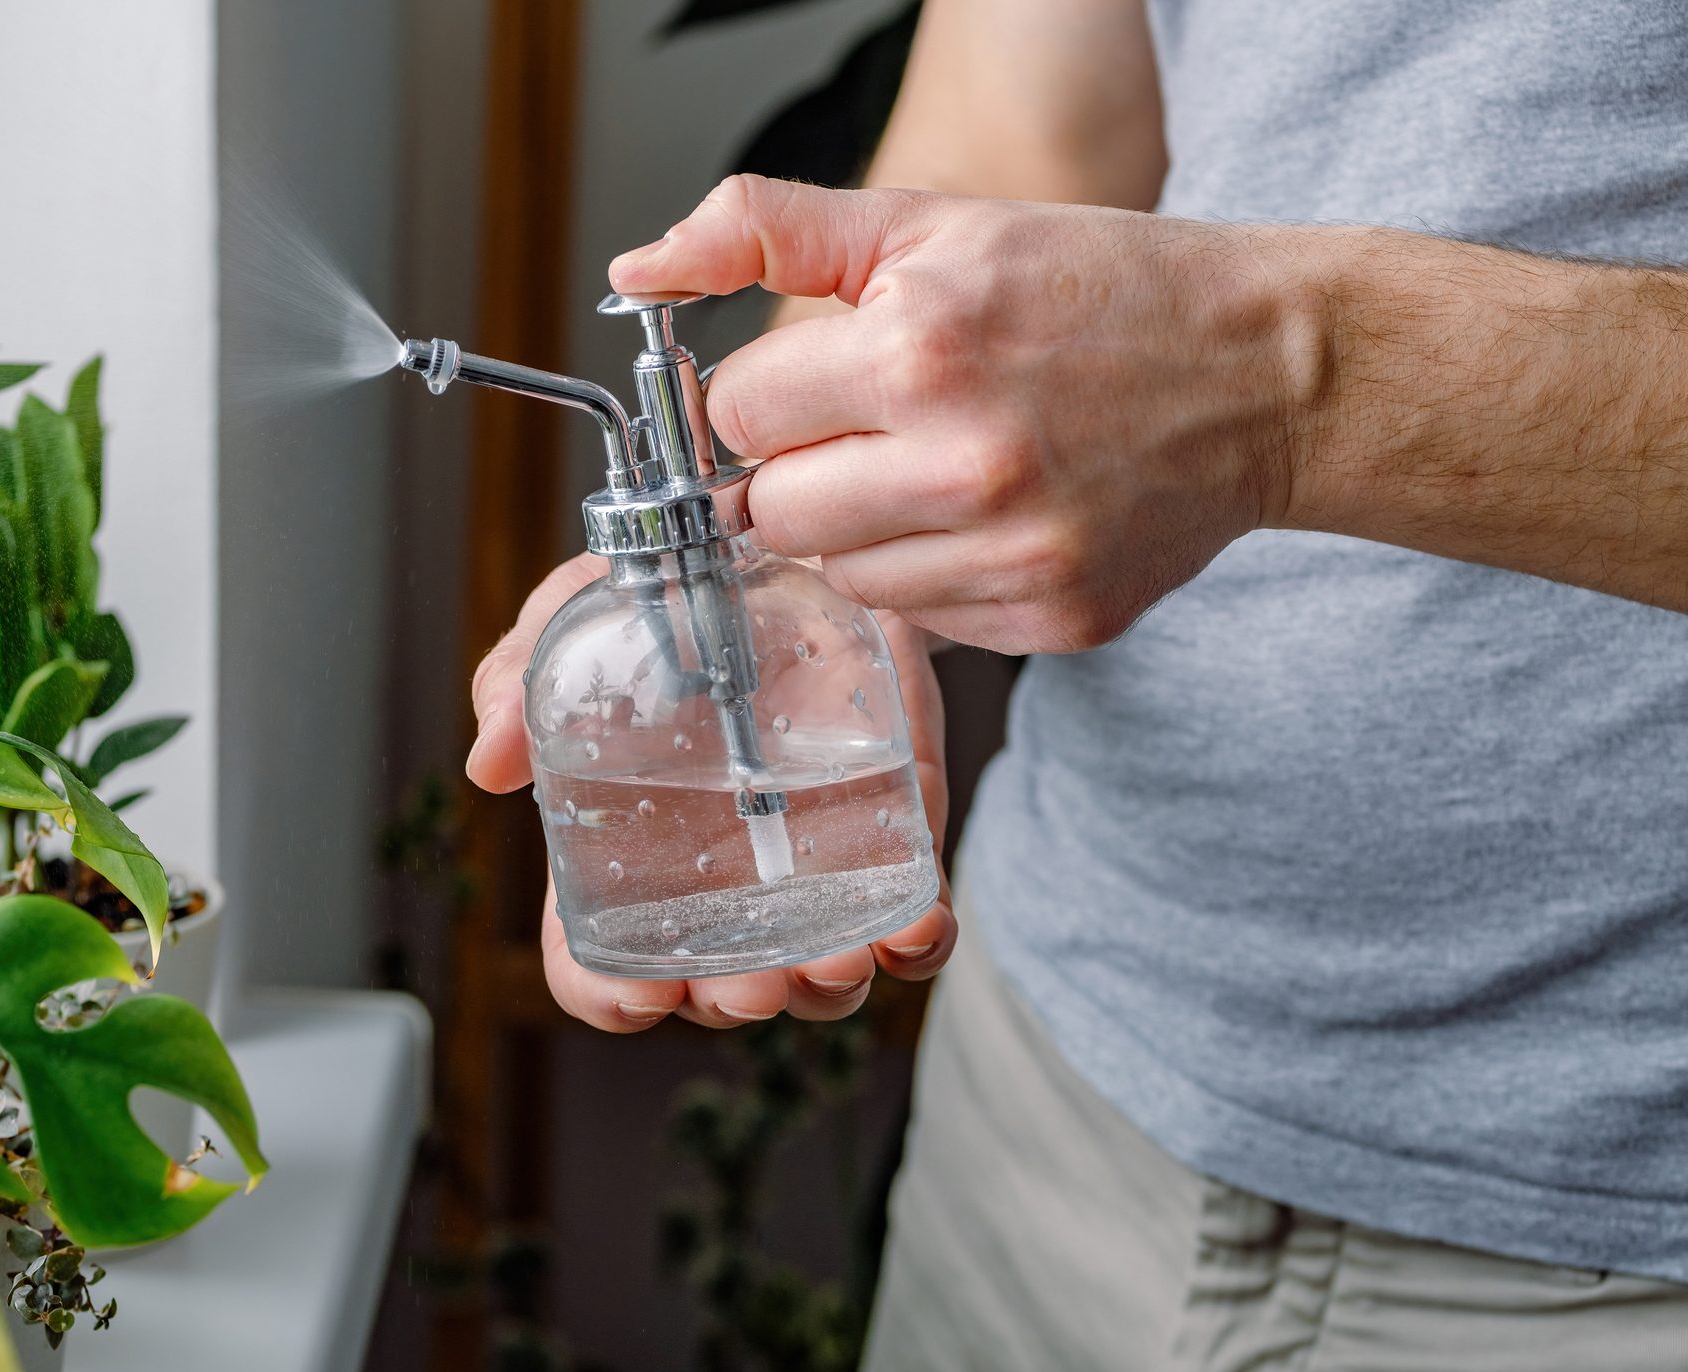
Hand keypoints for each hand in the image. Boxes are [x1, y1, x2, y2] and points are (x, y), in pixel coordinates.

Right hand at [468, 556, 957, 1032]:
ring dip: (824, 989)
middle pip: (715, 991)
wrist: (794, 545)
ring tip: (834, 957)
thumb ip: (520, 681)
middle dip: (731, 1002)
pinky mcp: (893, 846)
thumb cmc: (676, 597)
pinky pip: (912, 928)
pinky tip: (913, 929)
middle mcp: (717, 886)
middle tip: (749, 982)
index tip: (637, 995)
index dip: (609, 996)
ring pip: (818, 980)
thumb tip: (490, 765)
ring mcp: (811, 877)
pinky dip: (917, 947)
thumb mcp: (581, 620)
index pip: (602, 966)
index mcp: (628, 856)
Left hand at [610, 176, 1318, 653]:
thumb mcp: (928, 221)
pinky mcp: (1051, 618)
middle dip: (802, 471)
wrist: (1266, 371)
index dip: (767, 398)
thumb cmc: (1093, 288)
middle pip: (772, 513)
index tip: (815, 386)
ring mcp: (1013, 555)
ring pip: (839, 576)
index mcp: (921, 347)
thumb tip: (634, 268)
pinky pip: (921, 621)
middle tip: (873, 431)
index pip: (739, 413)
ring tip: (941, 468)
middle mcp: (965, 463)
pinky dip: (934, 575)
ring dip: (863, 529)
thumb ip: (767, 231)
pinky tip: (993, 517)